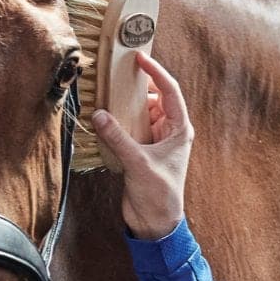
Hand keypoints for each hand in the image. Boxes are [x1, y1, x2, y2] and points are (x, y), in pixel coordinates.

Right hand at [90, 50, 192, 239]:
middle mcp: (169, 131)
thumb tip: (99, 114)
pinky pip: (129, 127)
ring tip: (106, 92)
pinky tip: (103, 116)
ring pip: (139, 112)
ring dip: (124, 104)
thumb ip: (118, 137)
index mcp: (180, 129)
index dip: (155, 72)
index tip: (140, 57)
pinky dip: (118, 120)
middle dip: (136, 86)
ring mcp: (155, 140)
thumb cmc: (159, 195)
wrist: (155, 223)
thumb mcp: (138, 163)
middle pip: (153, 98)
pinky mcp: (140, 150)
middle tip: (116, 71)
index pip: (169, 91)